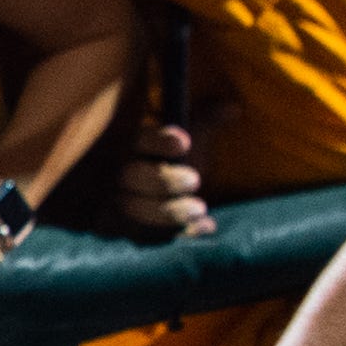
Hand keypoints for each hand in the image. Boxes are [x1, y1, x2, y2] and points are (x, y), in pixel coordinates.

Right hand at [118, 120, 212, 238]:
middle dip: (163, 181)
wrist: (143, 197)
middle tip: (195, 181)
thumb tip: (233, 109)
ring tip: (201, 210)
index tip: (184, 143)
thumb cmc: (168, 162)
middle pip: (129, 177)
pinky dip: (175, 234)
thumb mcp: (187, 140)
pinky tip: (205, 227)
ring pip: (130, 211)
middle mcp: (115, 173)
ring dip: (167, 212)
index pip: (137, 139)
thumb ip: (205, 124)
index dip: (158, 141)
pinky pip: (141, 236)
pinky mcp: (120, 229)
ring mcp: (112, 203)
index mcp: (128, 143)